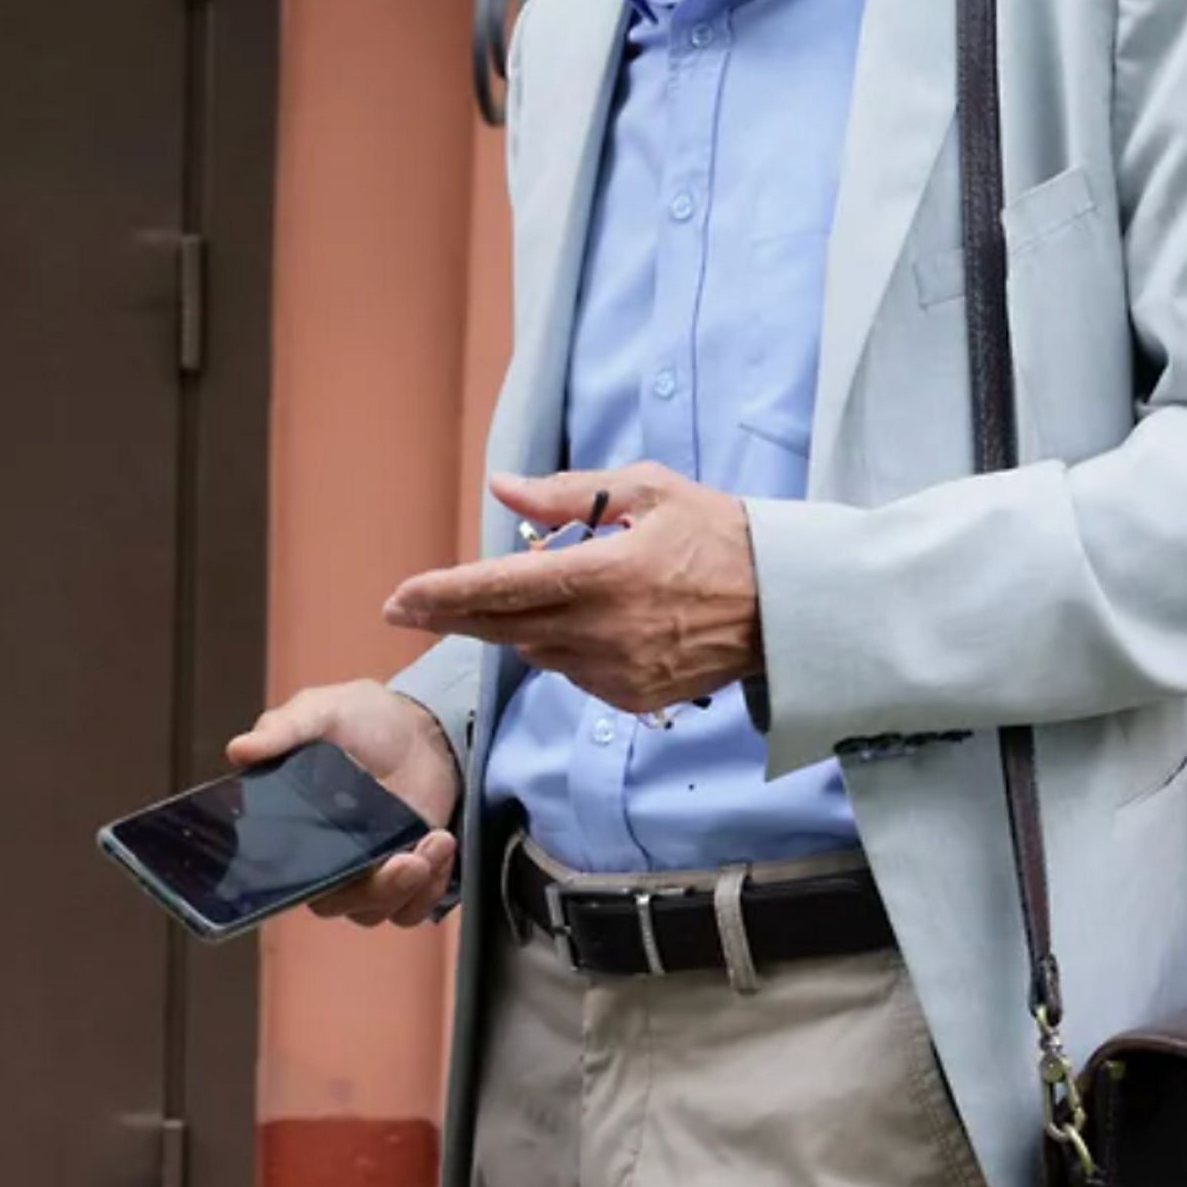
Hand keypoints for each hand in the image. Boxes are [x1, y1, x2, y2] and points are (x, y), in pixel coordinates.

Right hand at [226, 680, 462, 928]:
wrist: (419, 725)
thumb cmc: (362, 718)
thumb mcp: (320, 712)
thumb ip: (283, 730)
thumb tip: (238, 750)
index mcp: (294, 828)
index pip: (286, 879)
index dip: (309, 885)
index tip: (340, 869)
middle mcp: (326, 860)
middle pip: (337, 904)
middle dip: (375, 891)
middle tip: (406, 860)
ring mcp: (367, 871)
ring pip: (375, 911)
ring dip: (410, 889)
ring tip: (436, 842)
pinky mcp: (405, 875)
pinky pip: (412, 908)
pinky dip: (431, 890)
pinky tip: (441, 848)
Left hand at [382, 464, 761, 716]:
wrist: (786, 604)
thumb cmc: (717, 533)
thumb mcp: (647, 490)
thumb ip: (568, 493)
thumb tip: (502, 489)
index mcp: (603, 573)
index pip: (502, 587)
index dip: (444, 593)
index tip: (400, 597)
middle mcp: (603, 630)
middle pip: (503, 628)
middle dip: (451, 616)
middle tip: (408, 608)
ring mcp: (619, 671)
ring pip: (537, 651)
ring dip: (518, 626)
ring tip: (528, 596)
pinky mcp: (634, 697)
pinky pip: (574, 673)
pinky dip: (563, 648)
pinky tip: (585, 623)